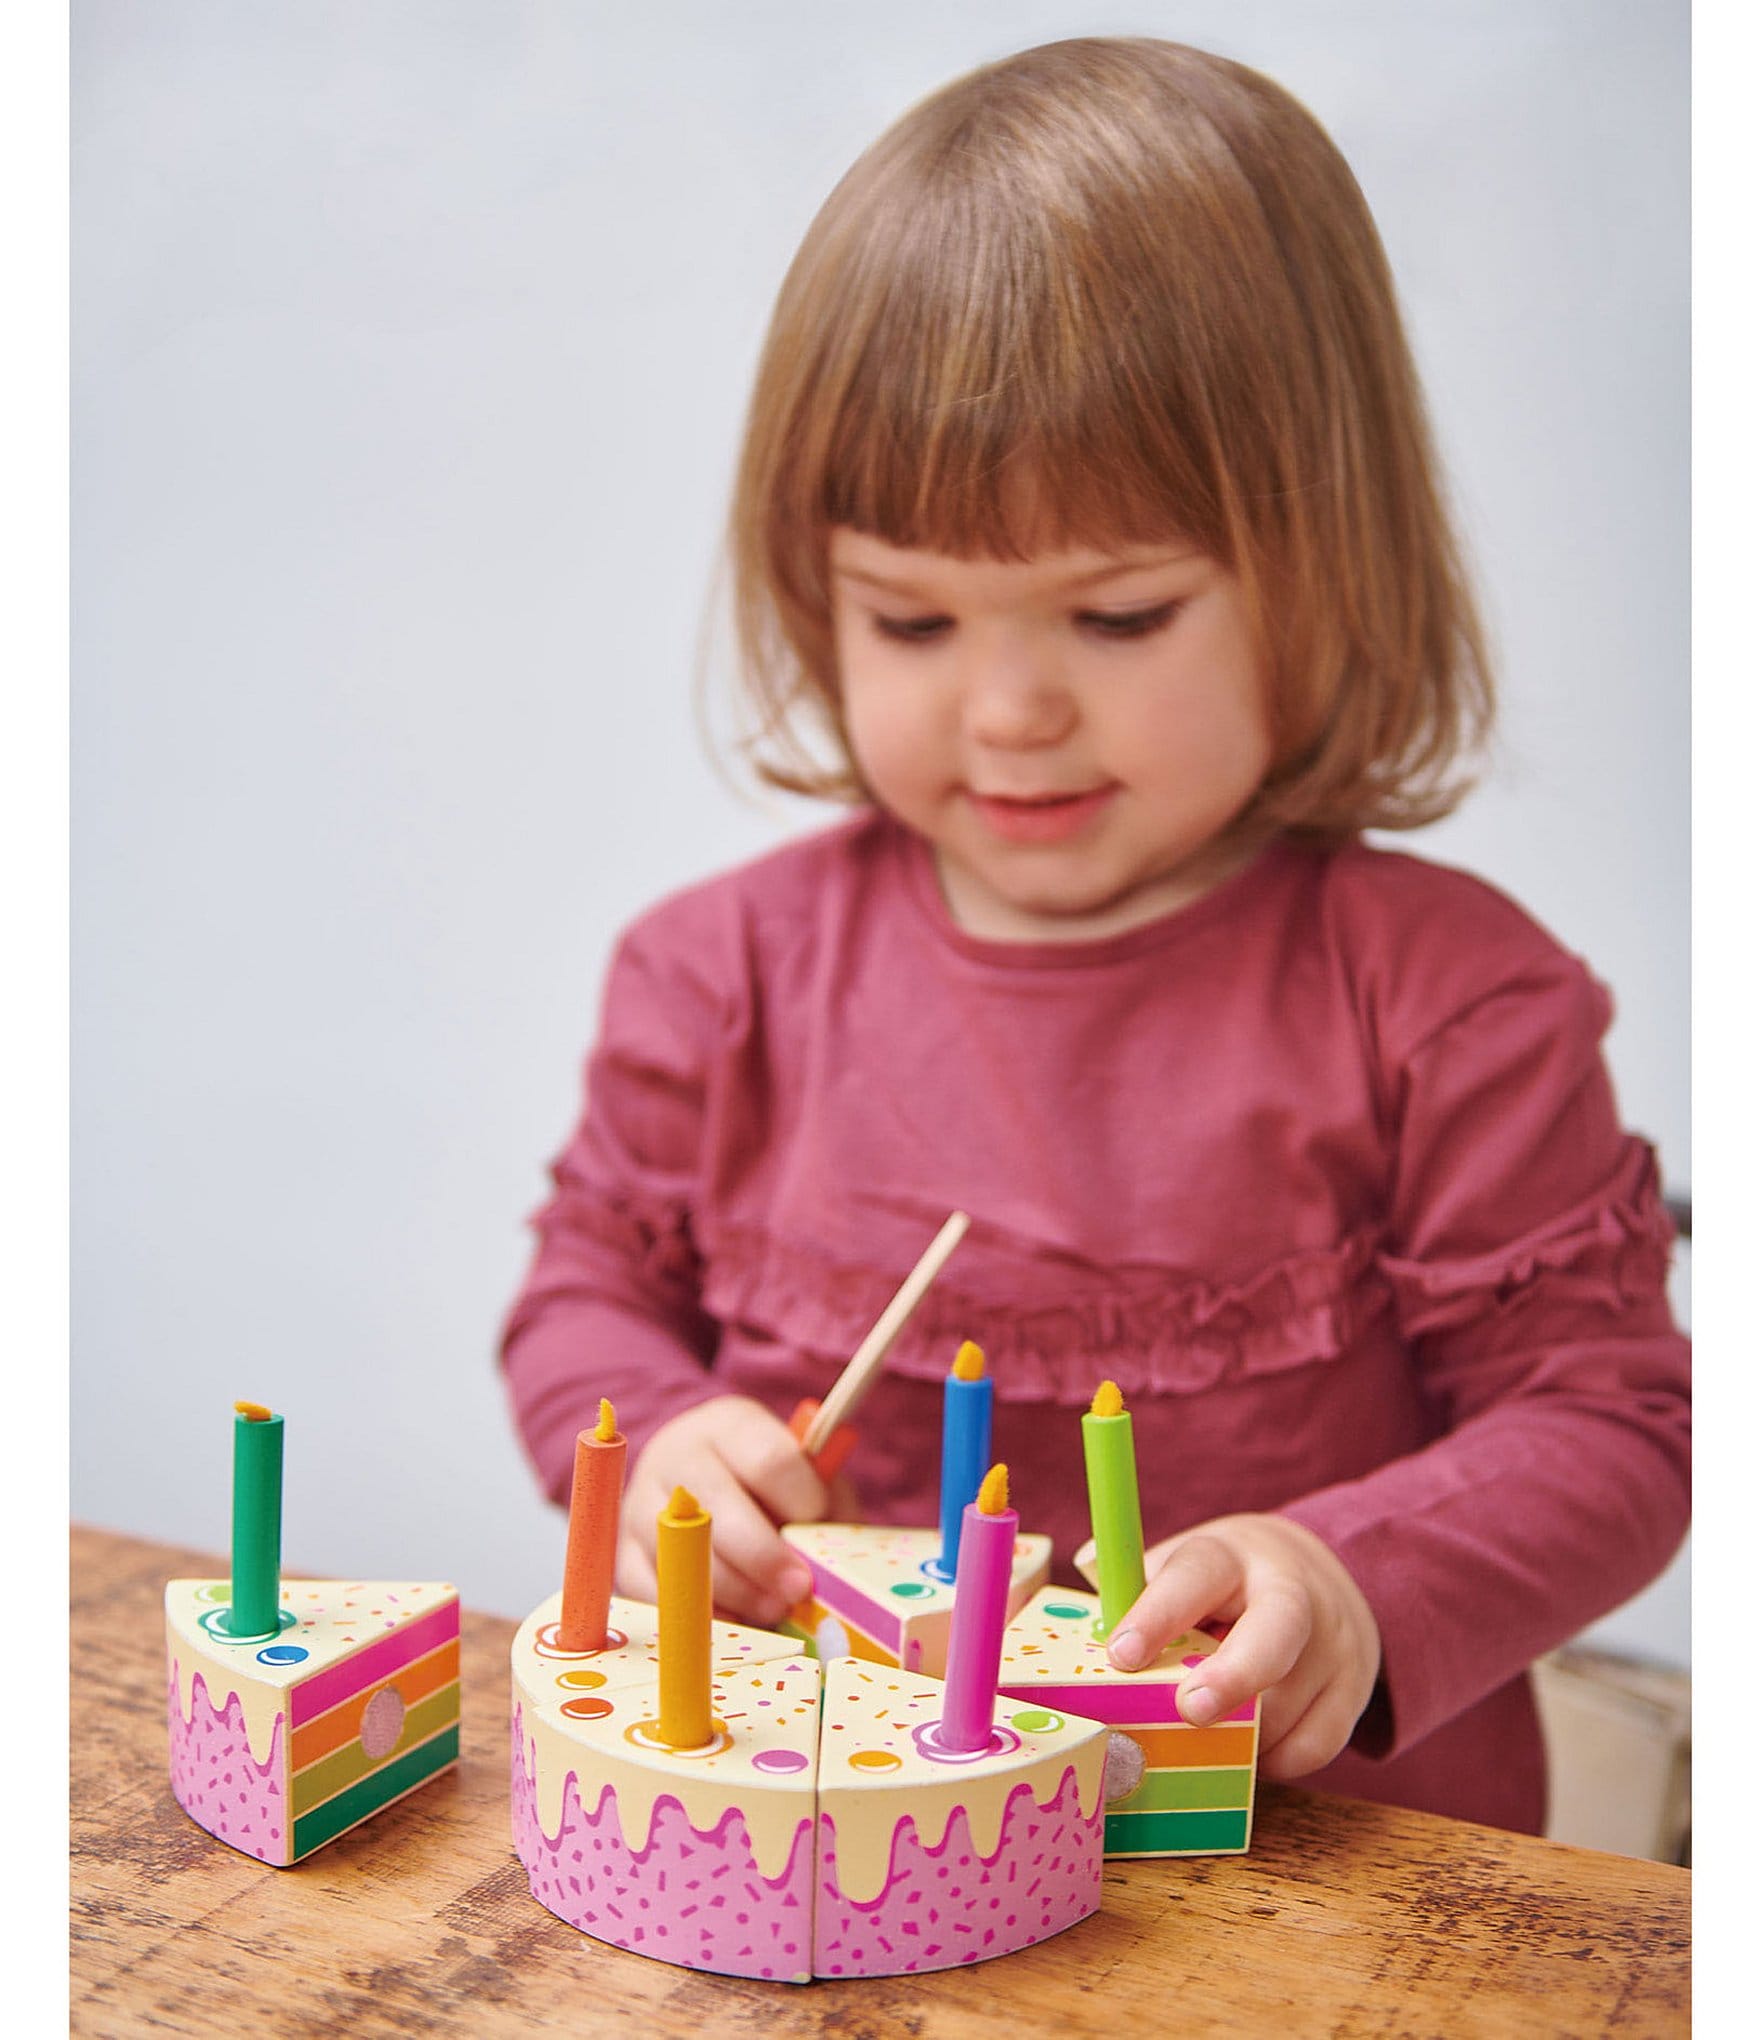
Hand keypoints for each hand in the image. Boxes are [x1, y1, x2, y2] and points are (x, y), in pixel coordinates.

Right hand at [618, 1395, 859, 1627]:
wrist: (697, 1479)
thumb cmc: (766, 1482)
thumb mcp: (802, 1472)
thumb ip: (824, 1503)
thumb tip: (830, 1556)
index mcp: (728, 1424)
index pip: (768, 1459)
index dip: (801, 1499)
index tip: (819, 1525)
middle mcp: (676, 1456)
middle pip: (718, 1508)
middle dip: (765, 1557)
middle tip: (799, 1588)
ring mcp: (641, 1504)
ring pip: (684, 1555)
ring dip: (736, 1592)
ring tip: (772, 1608)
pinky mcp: (625, 1555)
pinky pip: (657, 1594)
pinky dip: (700, 1615)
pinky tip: (736, 1619)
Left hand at [1105, 1513, 1381, 1780]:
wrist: (1322, 1575)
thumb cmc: (1225, 1582)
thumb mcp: (1184, 1566)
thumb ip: (1137, 1592)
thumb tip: (1087, 1614)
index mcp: (1230, 1557)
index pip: (1195, 1576)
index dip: (1156, 1615)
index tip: (1121, 1655)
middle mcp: (1292, 1593)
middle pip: (1277, 1631)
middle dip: (1232, 1676)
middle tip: (1189, 1712)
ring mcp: (1333, 1643)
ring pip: (1288, 1706)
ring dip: (1238, 1735)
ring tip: (1206, 1728)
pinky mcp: (1354, 1690)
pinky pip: (1313, 1747)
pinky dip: (1273, 1760)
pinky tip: (1249, 1745)